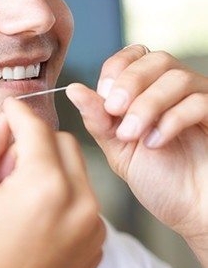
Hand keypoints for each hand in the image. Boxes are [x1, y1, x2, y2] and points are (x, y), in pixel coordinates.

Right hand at [0, 97, 104, 267]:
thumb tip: (2, 123)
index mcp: (45, 186)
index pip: (37, 128)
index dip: (19, 112)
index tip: (9, 107)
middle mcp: (80, 203)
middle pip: (64, 142)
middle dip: (36, 140)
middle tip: (7, 160)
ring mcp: (92, 226)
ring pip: (77, 169)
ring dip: (50, 165)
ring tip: (18, 190)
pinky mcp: (95, 244)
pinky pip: (83, 198)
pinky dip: (61, 192)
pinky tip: (33, 213)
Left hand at [66, 45, 207, 267]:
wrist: (192, 211)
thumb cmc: (159, 180)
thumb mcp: (118, 148)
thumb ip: (98, 119)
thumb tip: (73, 89)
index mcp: (149, 91)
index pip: (133, 55)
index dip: (117, 70)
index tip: (104, 97)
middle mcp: (176, 90)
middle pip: (156, 59)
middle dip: (129, 82)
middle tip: (115, 111)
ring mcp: (201, 101)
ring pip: (177, 77)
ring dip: (147, 105)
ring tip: (133, 135)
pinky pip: (199, 102)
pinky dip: (171, 120)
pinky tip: (156, 142)